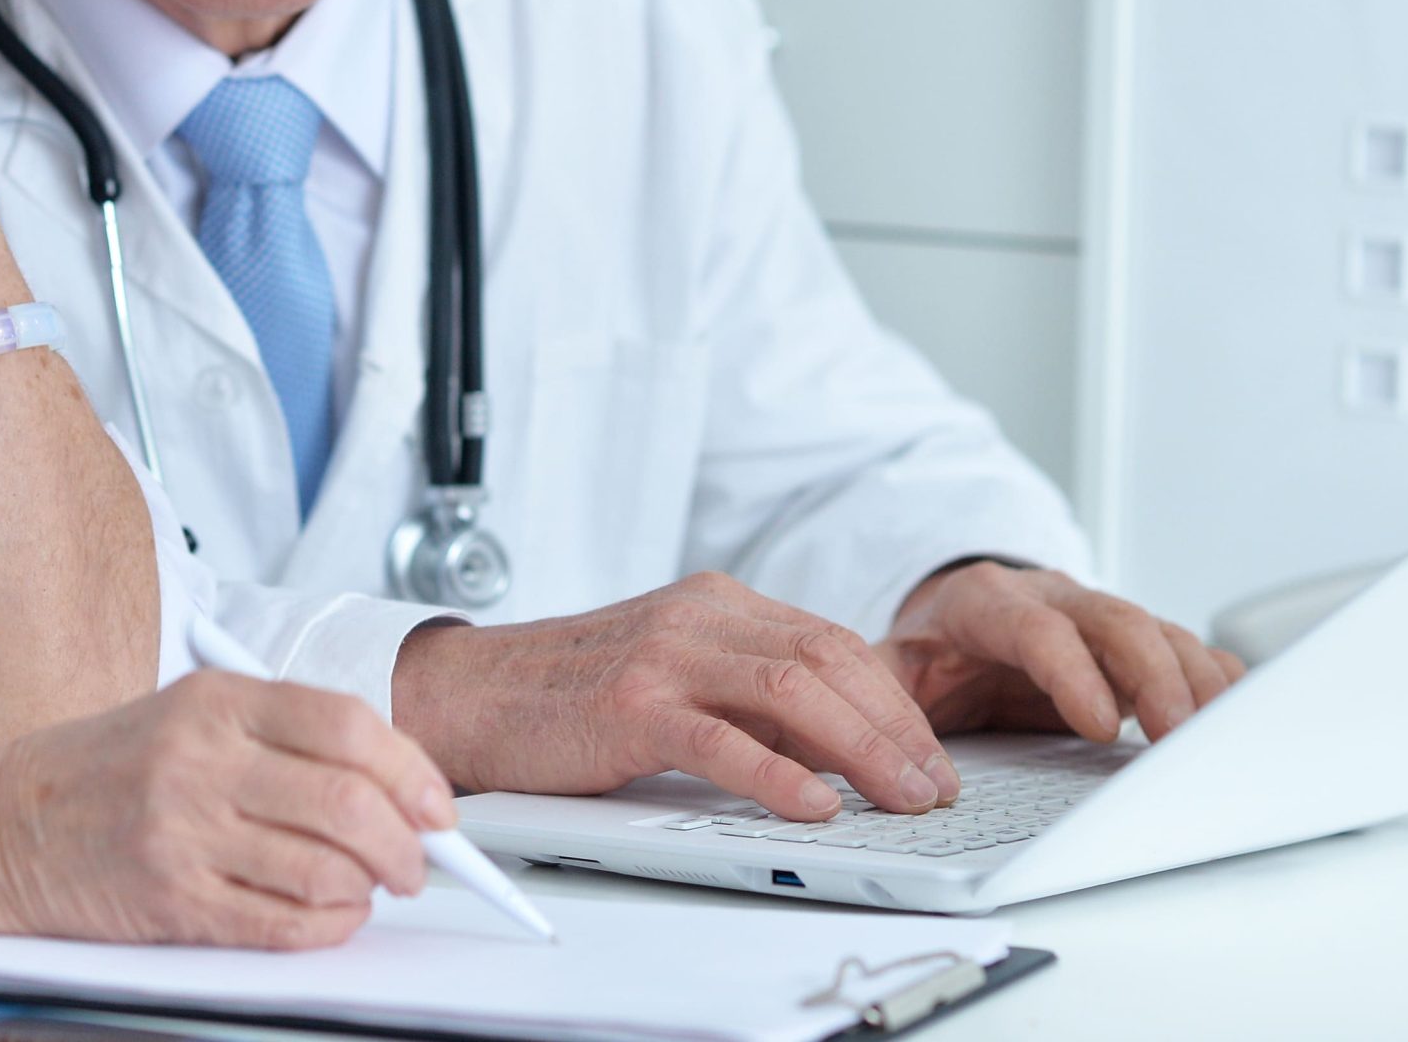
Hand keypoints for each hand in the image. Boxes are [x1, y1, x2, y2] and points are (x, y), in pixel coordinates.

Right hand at [0, 669, 456, 949]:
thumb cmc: (101, 770)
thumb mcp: (187, 715)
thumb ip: (282, 736)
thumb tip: (394, 783)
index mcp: (214, 699)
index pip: (347, 725)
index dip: (412, 770)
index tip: (438, 805)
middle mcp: (199, 759)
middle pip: (347, 801)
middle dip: (406, 843)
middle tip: (418, 862)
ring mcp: (181, 832)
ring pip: (323, 868)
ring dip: (370, 888)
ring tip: (371, 888)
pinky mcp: (168, 900)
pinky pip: (280, 923)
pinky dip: (327, 926)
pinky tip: (331, 916)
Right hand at [391, 572, 959, 821]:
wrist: (472, 693)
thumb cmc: (570, 693)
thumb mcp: (673, 670)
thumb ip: (746, 691)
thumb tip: (839, 743)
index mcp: (716, 603)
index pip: (834, 642)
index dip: (894, 701)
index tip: (930, 754)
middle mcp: (697, 617)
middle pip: (829, 659)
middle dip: (896, 727)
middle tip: (934, 786)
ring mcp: (663, 657)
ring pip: (791, 691)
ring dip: (862, 749)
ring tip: (901, 799)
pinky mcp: (629, 706)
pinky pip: (721, 739)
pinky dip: (777, 774)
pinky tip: (814, 805)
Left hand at [877, 561, 1245, 742]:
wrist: (953, 626)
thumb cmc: (927, 654)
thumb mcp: (886, 670)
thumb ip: (878, 700)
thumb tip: (883, 757)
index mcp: (986, 603)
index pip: (1035, 628)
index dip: (1071, 672)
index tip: (1098, 724)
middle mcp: (1052, 599)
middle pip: (1114, 621)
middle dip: (1153, 676)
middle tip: (1177, 737)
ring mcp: (1099, 620)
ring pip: (1159, 632)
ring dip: (1195, 682)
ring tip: (1218, 736)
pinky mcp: (1133, 645)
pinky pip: (1184, 650)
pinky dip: (1215, 680)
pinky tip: (1236, 715)